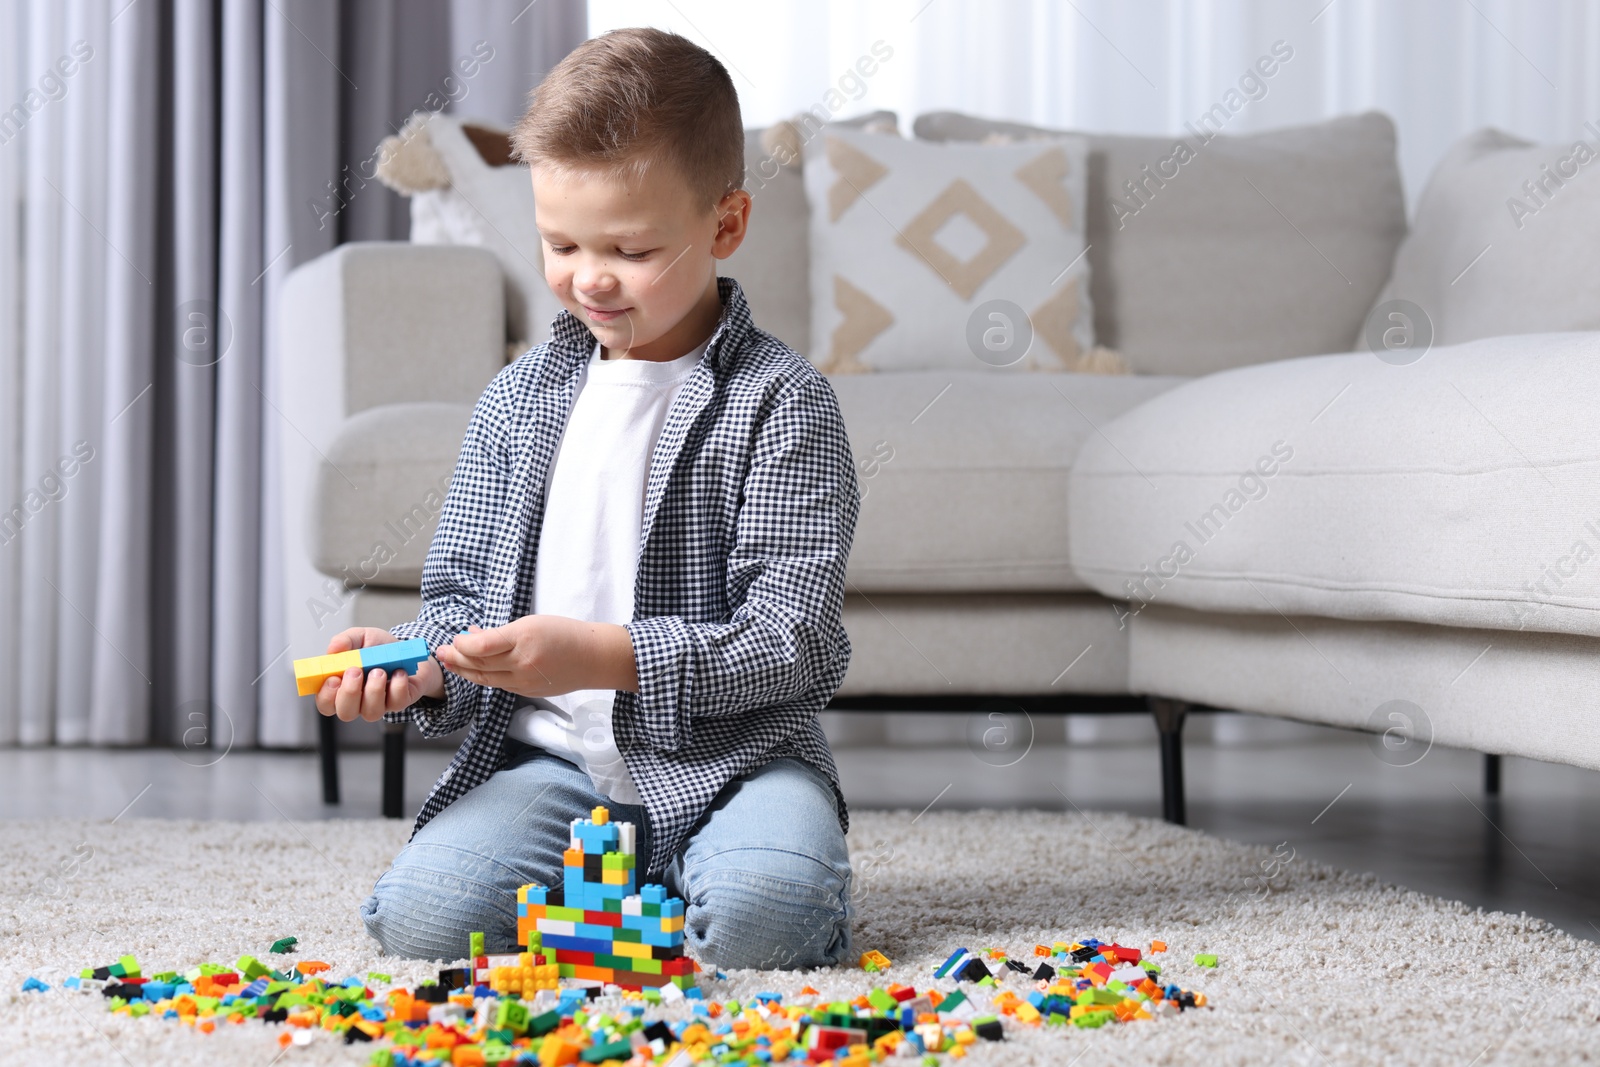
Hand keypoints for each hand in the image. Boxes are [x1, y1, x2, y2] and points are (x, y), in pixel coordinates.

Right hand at [315, 627, 444, 722]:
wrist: (408, 651)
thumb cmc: (379, 648)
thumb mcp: (361, 637)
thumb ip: (345, 640)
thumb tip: (334, 648)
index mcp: (341, 687)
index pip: (325, 703)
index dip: (326, 696)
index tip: (332, 679)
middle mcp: (358, 701)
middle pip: (345, 713)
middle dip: (349, 693)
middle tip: (355, 671)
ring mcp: (379, 705)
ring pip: (371, 713)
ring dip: (374, 690)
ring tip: (379, 670)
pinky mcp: (399, 702)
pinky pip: (396, 703)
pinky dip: (398, 685)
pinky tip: (399, 671)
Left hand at [435, 616, 637, 698]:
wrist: (593, 658)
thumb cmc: (565, 634)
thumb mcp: (532, 623)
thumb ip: (500, 632)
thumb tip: (472, 635)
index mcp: (523, 639)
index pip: (482, 646)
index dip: (462, 645)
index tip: (453, 639)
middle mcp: (522, 663)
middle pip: (479, 665)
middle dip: (456, 658)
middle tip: (441, 651)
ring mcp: (524, 681)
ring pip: (485, 679)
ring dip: (464, 671)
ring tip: (450, 662)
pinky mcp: (527, 692)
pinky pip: (499, 685)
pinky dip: (483, 677)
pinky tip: (474, 670)